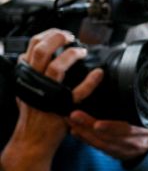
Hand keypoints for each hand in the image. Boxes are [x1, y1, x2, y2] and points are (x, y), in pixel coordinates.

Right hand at [0, 29, 101, 170]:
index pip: (32, 45)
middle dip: (58, 38)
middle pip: (41, 51)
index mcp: (27, 74)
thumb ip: (30, 70)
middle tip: (71, 37)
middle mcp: (35, 81)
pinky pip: (77, 92)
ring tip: (82, 52)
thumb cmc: (33, 113)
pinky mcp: (62, 107)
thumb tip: (33, 53)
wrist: (34, 138)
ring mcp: (48, 94)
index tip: (61, 33)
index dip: (48, 34)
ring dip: (71, 55)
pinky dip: (90, 82)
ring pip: (56, 68)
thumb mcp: (26, 88)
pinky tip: (98, 74)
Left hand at [67, 111, 147, 161]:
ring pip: (101, 144)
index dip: (111, 128)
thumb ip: (137, 105)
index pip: (127, 131)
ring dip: (84, 132)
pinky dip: (86, 140)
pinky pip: (99, 148)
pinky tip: (75, 131)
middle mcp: (133, 142)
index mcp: (144, 130)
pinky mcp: (115, 154)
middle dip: (89, 127)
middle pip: (109, 137)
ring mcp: (124, 150)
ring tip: (70, 120)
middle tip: (73, 115)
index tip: (97, 124)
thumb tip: (122, 84)